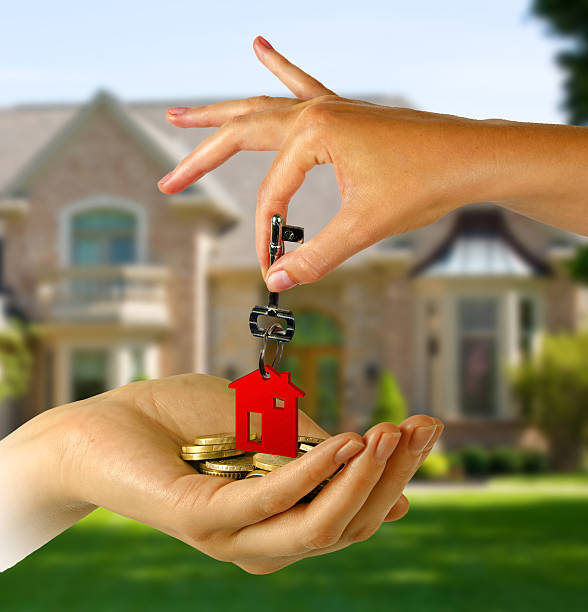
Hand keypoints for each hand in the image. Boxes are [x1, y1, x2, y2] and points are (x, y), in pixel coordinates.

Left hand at [0, 374, 442, 572]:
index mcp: (282, 517)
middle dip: (392, 476)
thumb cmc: (183, 422)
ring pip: (318, 527)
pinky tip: (343, 443)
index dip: (398, 474)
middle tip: (420, 427)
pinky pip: (268, 504)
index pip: (356, 509)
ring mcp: (234, 536)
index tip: (428, 428)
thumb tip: (372, 453)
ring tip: (388, 434)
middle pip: (348, 523)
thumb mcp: (263, 424)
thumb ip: (312, 445)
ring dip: (361, 481)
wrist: (106, 426)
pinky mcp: (204, 519)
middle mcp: (265, 539)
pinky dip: (311, 474)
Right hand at [158, 36, 587, 290]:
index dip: (266, 234)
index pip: (271, 193)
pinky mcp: (343, 112)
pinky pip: (302, 84)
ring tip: (181, 112)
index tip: (271, 264)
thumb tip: (277, 281)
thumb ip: (318, 256)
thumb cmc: (424, 184)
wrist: (470, 156)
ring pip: (260, 106)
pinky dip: (278, 65)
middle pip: (241, 134)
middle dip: (202, 159)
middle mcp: (314, 112)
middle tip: (168, 179)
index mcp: (314, 133)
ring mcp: (328, 107)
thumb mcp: (365, 226)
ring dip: (220, 113)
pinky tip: (260, 44)